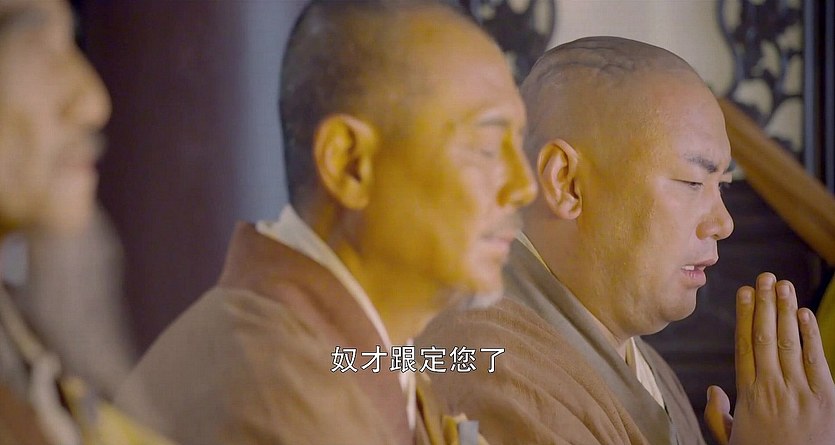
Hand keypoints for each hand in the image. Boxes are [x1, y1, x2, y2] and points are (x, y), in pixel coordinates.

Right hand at [705, 272, 834, 444]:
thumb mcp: (731, 441)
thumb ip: (718, 416)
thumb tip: (714, 390)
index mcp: (748, 395)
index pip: (744, 346)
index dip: (743, 316)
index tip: (742, 293)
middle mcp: (773, 387)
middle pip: (764, 336)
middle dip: (764, 304)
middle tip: (763, 277)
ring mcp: (800, 391)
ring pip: (788, 341)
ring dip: (785, 310)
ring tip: (782, 284)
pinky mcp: (825, 398)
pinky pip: (816, 359)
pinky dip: (810, 335)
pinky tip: (804, 314)